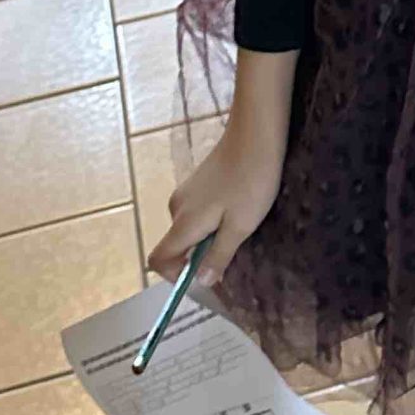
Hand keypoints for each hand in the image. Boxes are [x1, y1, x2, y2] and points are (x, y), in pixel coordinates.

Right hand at [148, 127, 285, 282]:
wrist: (257, 134)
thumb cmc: (251, 181)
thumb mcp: (240, 226)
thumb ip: (218, 255)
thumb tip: (202, 281)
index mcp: (183, 223)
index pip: (158, 259)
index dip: (174, 276)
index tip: (204, 277)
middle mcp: (177, 208)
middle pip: (176, 245)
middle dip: (198, 256)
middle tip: (232, 253)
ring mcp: (186, 192)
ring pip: (189, 228)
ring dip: (208, 237)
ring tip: (239, 227)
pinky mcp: (198, 181)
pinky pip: (197, 212)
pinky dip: (212, 220)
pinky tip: (238, 208)